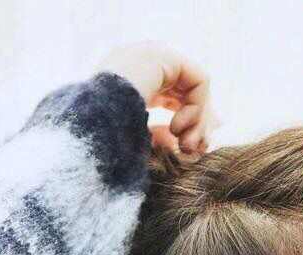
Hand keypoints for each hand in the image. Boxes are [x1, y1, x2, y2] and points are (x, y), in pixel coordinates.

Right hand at [94, 41, 220, 154]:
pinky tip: (177, 127)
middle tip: (193, 151)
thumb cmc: (111, 147)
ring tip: (185, 145)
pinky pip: (199, 81)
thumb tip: (213, 129)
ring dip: (198, 123)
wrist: (90, 131)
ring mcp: (150, 56)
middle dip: (199, 126)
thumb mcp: (145, 145)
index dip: (190, 124)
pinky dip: (197, 109)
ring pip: (196, 89)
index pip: (174, 98)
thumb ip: (174, 135)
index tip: (191, 149)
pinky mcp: (162, 56)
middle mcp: (142, 65)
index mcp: (131, 83)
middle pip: (188, 92)